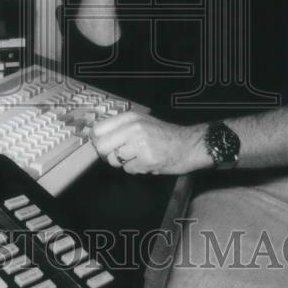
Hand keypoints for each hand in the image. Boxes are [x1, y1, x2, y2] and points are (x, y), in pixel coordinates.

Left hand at [84, 111, 208, 174]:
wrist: (190, 144)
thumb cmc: (165, 135)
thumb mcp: (142, 122)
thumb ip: (121, 128)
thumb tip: (97, 138)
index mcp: (130, 118)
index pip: (98, 129)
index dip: (97, 140)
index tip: (103, 145)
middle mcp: (133, 128)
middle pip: (101, 146)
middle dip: (107, 154)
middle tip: (119, 155)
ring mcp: (140, 143)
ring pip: (114, 160)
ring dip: (124, 163)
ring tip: (138, 157)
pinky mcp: (147, 159)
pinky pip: (129, 169)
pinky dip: (136, 169)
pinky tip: (147, 162)